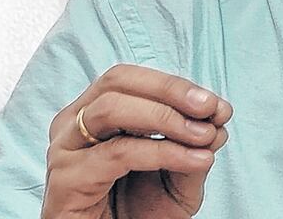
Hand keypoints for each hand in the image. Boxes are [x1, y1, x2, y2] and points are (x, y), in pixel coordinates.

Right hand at [41, 63, 233, 218]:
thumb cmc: (139, 214)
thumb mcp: (178, 178)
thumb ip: (195, 146)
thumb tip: (218, 116)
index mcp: (94, 115)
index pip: (131, 78)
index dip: (174, 85)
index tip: (217, 104)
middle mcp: (72, 126)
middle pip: (117, 81)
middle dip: (169, 91)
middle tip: (210, 109)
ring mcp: (64, 151)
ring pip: (111, 109)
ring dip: (166, 117)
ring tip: (204, 136)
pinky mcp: (65, 180)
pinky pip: (118, 152)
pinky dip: (162, 151)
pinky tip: (193, 160)